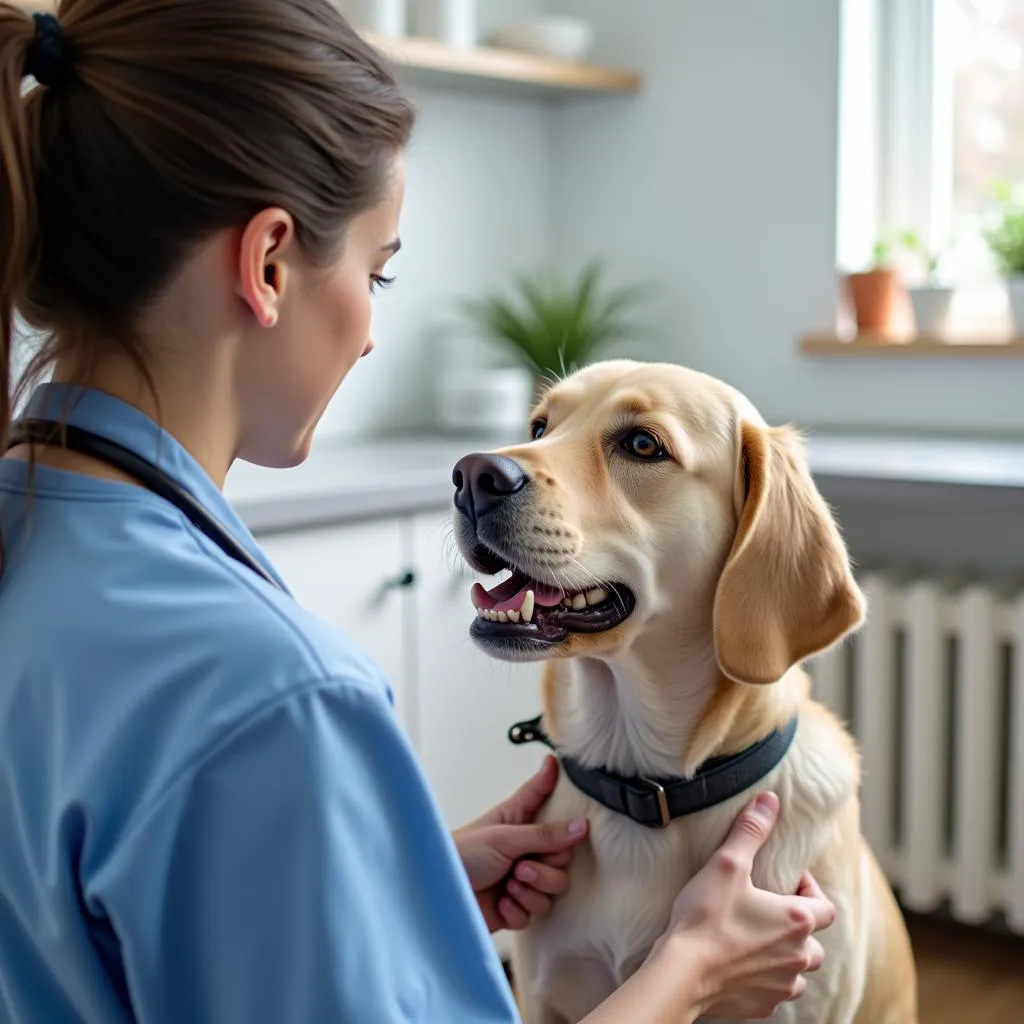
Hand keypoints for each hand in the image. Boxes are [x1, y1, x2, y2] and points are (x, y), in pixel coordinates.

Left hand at [453, 755, 588, 932]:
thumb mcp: (504, 838)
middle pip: (563, 859)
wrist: (436, 896)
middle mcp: (523, 849)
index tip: (557, 769)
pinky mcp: (514, 908)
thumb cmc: (460, 855)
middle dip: (545, 867)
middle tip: (520, 866)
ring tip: (508, 884)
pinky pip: (535, 914)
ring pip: (553, 890)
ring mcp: (520, 880)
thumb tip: (582, 825)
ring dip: (531, 890)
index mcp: (518, 821)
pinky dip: (518, 910)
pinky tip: (500, 902)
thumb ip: (545, 834)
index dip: (551, 783)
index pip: (541, 795)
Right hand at [654, 792, 835, 1019]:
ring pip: (798, 971)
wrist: (682, 974)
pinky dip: (765, 980)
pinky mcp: (761, 1006)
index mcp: (796, 921)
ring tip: (757, 940)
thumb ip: (751, 830)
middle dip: (798, 926)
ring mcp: (780, 985)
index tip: (785, 881)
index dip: (809, 891)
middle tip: (768, 911)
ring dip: (785, 956)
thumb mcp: (727, 864)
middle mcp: (797, 957)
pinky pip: (774, 993)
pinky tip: (741, 966)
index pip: (826, 907)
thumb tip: (770, 800)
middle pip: (814, 942)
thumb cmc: (705, 918)